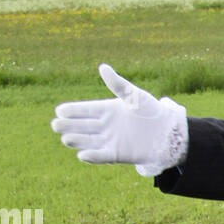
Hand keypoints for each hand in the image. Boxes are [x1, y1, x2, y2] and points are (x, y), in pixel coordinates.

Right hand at [51, 63, 186, 173]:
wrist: (167, 132)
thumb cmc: (152, 110)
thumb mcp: (134, 96)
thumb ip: (117, 84)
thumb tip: (103, 67)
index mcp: (107, 109)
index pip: (84, 110)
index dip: (72, 111)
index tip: (59, 110)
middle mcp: (105, 126)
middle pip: (82, 126)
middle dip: (68, 126)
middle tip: (56, 125)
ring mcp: (110, 140)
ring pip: (88, 141)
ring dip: (77, 141)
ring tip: (66, 138)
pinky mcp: (117, 154)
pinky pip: (102, 156)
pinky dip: (92, 157)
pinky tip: (82, 154)